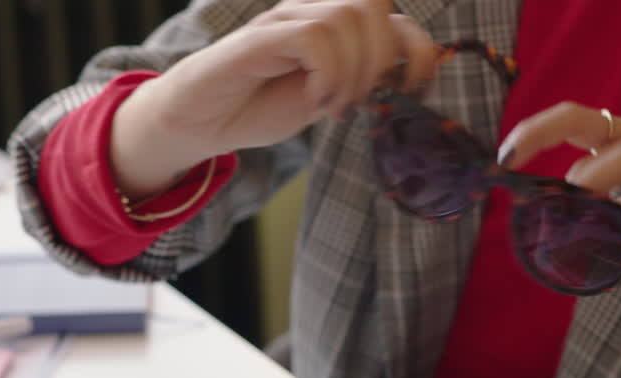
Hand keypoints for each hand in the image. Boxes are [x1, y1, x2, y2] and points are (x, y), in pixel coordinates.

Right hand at [111, 0, 437, 197]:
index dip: (421, 50)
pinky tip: (316, 101)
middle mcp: (309, 13)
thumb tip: (402, 82)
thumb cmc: (256, 108)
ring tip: (332, 107)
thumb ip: (359, 85)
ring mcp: (283, 21)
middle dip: (381, 61)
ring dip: (352, 72)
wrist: (199, 122)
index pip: (394, 17)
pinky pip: (313, 36)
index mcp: (332, 28)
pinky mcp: (258, 38)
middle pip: (374, 6)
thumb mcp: (324, 101)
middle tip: (359, 103)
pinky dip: (327, 74)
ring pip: (347, 18)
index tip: (415, 92)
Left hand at [497, 87, 620, 225]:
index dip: (530, 137)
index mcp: (620, 144)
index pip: (566, 128)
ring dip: (598, 174)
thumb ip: (607, 217)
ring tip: (576, 192)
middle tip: (507, 159)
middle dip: (537, 133)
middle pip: (577, 119)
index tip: (501, 161)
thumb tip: (569, 239)